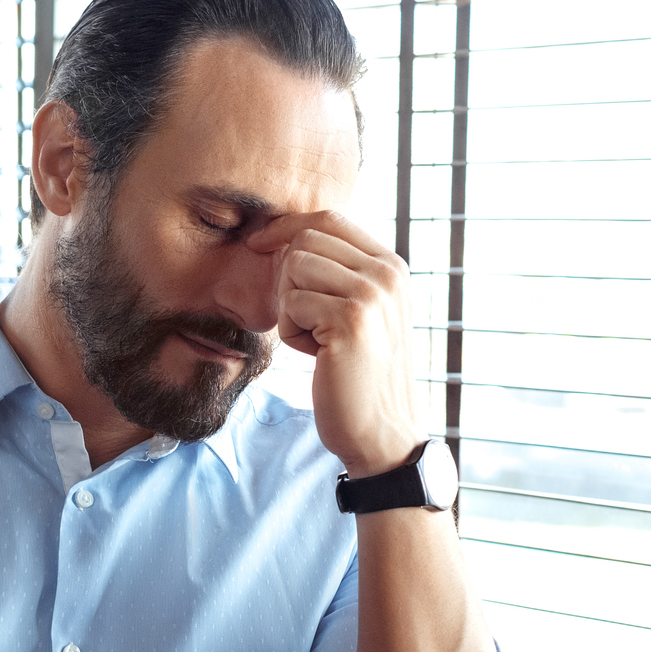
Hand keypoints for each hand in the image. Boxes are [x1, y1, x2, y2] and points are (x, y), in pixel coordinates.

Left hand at [247, 211, 421, 475]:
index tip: (258, 243)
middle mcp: (387, 273)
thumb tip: (288, 236)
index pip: (330, 219)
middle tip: (305, 321)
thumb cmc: (360, 375)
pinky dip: (292, 334)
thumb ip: (339, 273)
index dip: (287, 227)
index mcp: (392, 266)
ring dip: (291, 308)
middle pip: (306, 239)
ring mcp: (371, 294)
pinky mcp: (350, 320)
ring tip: (317, 341)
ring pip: (294, 266)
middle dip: (288, 278)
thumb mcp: (362, 313)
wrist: (382, 432)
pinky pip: (291, 303)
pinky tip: (319, 357)